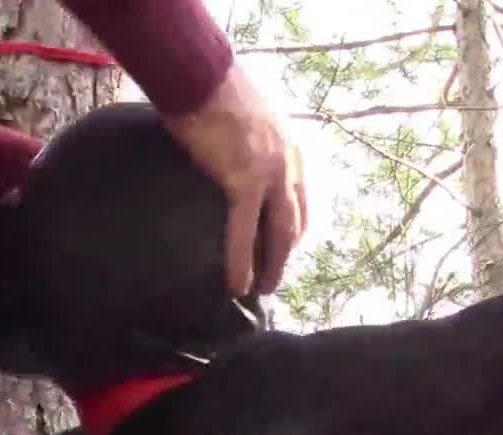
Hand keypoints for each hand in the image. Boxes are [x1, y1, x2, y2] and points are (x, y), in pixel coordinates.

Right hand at [162, 65, 307, 295]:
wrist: (200, 75)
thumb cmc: (214, 91)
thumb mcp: (250, 120)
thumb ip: (253, 146)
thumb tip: (238, 162)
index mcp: (291, 148)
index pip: (301, 200)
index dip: (294, 231)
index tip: (283, 251)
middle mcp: (290, 163)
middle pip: (296, 222)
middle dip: (286, 256)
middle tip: (274, 282)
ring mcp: (271, 173)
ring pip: (280, 234)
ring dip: (272, 266)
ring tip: (259, 290)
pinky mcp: (245, 181)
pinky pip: (246, 232)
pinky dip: (242, 262)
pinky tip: (237, 284)